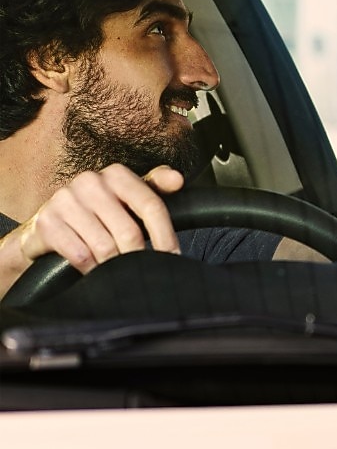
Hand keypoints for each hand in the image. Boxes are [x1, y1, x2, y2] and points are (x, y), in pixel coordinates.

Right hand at [0, 165, 183, 290]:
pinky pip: (80, 255)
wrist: (47, 227)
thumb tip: (178, 181)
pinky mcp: (47, 223)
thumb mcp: (127, 198)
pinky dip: (91, 269)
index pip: (151, 206)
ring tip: (117, 274)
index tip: (172, 257)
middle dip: (138, 257)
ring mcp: (65, 201)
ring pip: (105, 247)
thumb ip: (155, 187)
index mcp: (116, 174)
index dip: (165, 235)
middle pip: (129, 232)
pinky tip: (94, 272)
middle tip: (142, 272)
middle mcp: (90, 182)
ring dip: (114, 267)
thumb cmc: (98, 213)